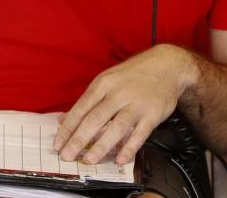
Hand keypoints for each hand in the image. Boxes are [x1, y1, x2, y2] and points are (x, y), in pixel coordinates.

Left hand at [53, 44, 195, 164]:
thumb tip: (63, 120)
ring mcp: (137, 103)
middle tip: (67, 156)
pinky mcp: (153, 113)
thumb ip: (87, 101)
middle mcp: (120, 93)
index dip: (68, 129)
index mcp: (105, 83)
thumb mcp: (108, 80)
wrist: (168, 65)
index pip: (81, 108)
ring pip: (116, 128)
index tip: (58, 144)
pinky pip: (140, 134)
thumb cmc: (135, 74)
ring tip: (89, 160)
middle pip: (95, 119)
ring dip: (100, 147)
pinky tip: (120, 159)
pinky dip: (129, 148)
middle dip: (78, 140)